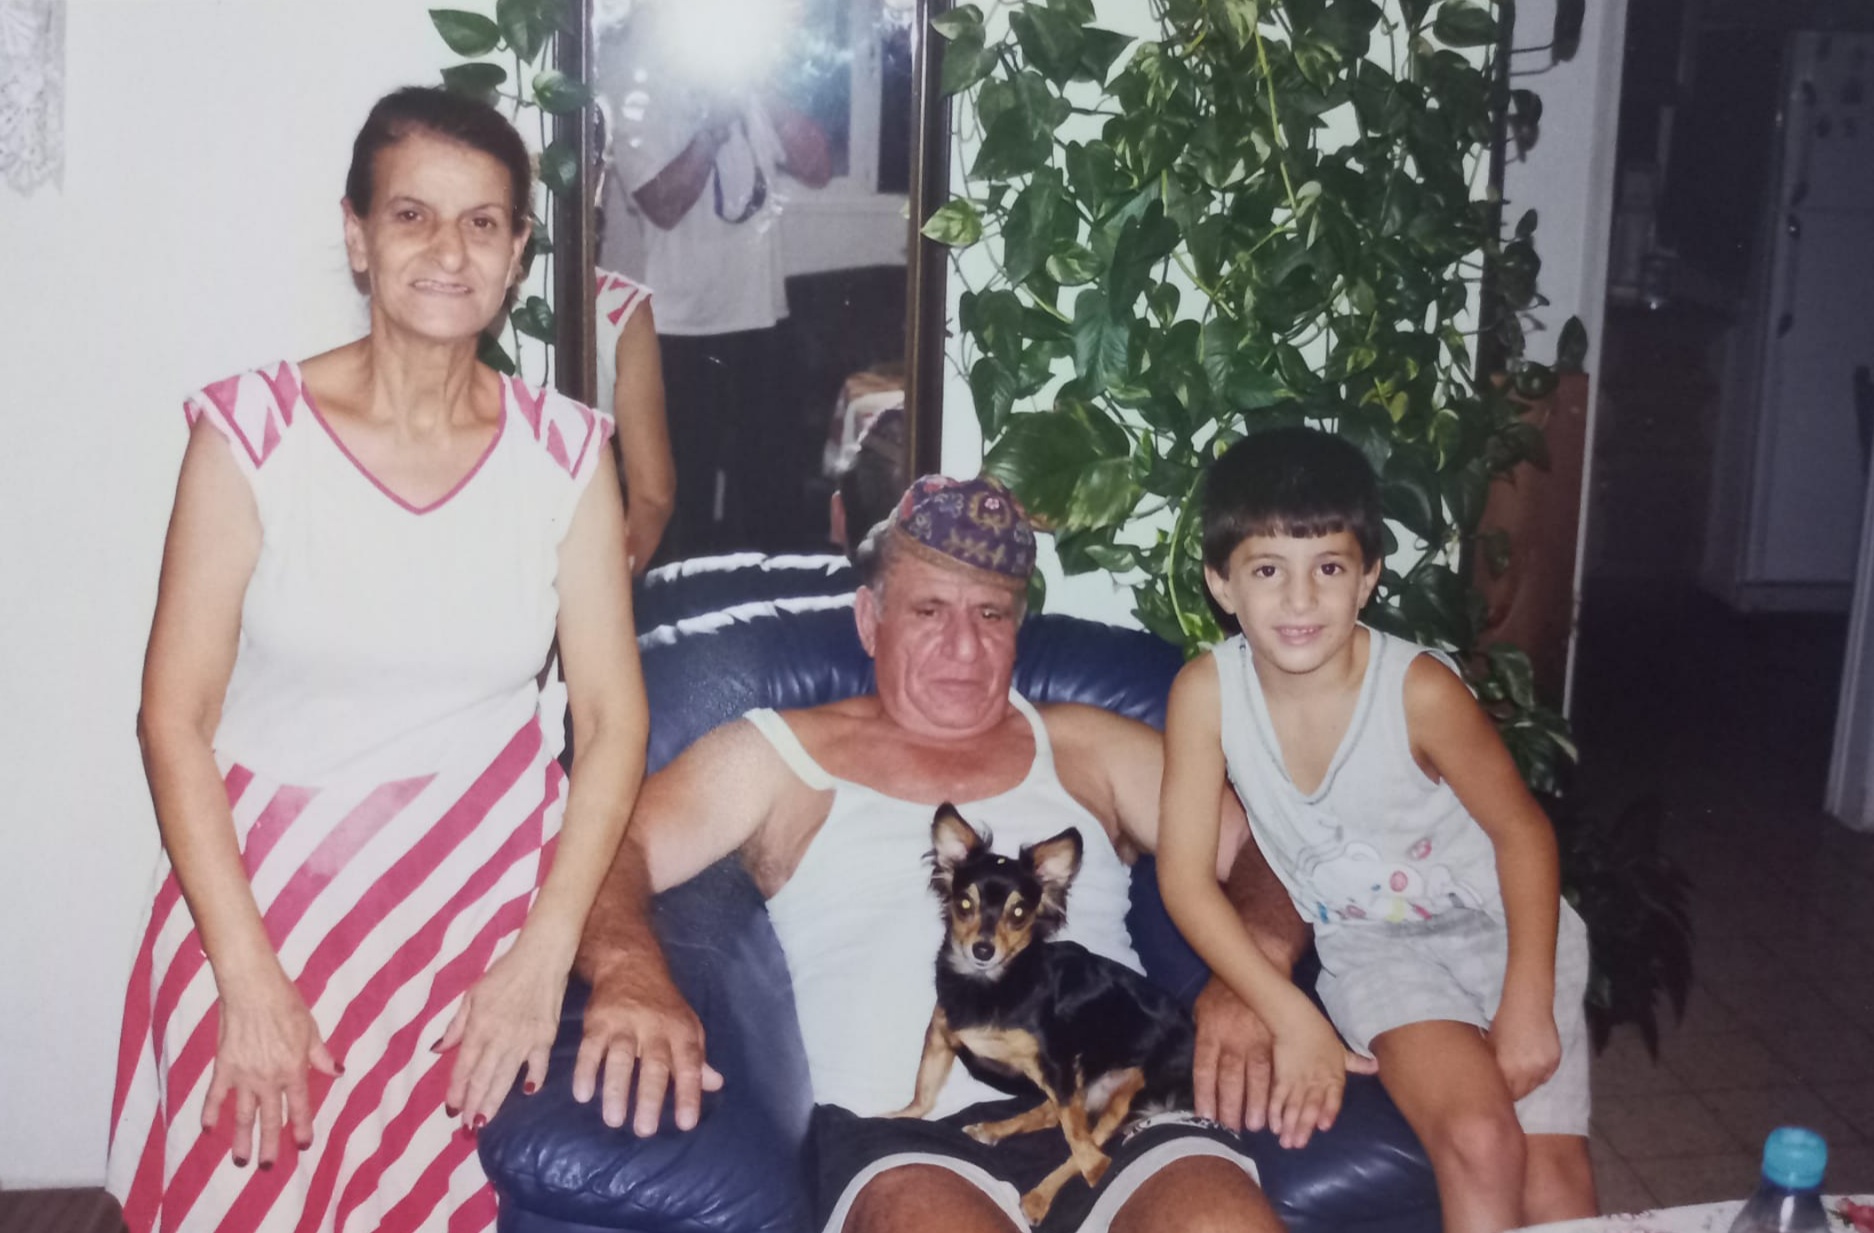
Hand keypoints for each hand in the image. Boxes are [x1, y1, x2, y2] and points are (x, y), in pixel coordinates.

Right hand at [204, 966, 339, 1166]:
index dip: (301, 1127)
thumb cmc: (286, 1005)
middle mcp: (269, 1078)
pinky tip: (207, 1129)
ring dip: (241, 1139)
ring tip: (240, 1160)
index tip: (303, 1145)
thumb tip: (337, 1072)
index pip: (299, 1107)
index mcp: (293, 1069)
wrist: (252, 990)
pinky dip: (210, 1113)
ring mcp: (244, 1075)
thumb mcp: (311, 1030)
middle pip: (269, 1119)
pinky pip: (215, 1096)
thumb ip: (320, 1055)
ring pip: (243, 1115)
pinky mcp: (224, 1067)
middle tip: (267, 1167)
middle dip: (269, 1145)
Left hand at [436, 940, 566, 1130]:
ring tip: (485, 1121)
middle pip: (484, 1078)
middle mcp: (499, 1037)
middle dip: (473, 1104)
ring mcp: (525, 1039)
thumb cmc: (503, 974)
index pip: (464, 1066)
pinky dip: (534, 1078)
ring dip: (495, 1100)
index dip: (456, 1090)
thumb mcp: (472, 995)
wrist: (541, 957)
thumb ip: (456, 1025)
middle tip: (467, 1127)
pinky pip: (539, 1063)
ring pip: (507, 1077)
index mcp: (479, 1026)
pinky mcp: (545, 1036)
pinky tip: (527, 1093)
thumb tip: (437, 1050)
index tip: (450, 1110)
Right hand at [571, 957, 723, 1135]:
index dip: (689, 1092)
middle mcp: (654, 1026)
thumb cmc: (663, 1006)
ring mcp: (624, 1023)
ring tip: (614, 1120)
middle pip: (653, 1064)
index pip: (689, 1063)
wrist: (631, 964)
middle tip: (645, 1130)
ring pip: (620, 1058)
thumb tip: (715, 1085)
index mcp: (680, 1030)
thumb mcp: (686, 1026)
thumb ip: (697, 1058)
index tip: (686, 1123)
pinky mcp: (598, 1021)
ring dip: (616, 1090)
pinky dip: (585, 1071)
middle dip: (649, 1098)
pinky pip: (590, 1048)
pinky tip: (582, 1095)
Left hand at [1192, 976, 1276, 1131]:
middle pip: (1229, 1078)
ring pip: (1256, 1076)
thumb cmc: (1222, 996)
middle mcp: (1233, 1040)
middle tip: (1233, 1129)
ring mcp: (1257, 1040)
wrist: (1255, 972)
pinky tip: (1279, 1104)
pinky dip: (1277, 1088)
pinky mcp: (1277, 1041)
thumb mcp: (1202, 1012)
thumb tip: (1204, 1075)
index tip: (1206, 1118)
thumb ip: (1203, 1040)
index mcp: (1210, 1033)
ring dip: (1257, 1102)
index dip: (1205, 1095)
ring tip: (1259, 1125)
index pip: (1204, 1070)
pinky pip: (1276, 1067)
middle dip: (1231, 1106)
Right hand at [1264, 996, 1377, 1149]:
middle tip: (1297, 1144)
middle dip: (1302, 1127)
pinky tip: (1272, 1124)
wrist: (1296, 1021)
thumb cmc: (1320, 1034)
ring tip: (1285, 1141)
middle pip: (1309, 1106)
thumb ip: (1356, 1062)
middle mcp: (1315, 1081)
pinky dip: (1274, 1110)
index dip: (1327, 1111)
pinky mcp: (1282, 1076)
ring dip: (1288, 1124)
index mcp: (1333, 1076)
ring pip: (1292, 1105)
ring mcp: (1297, 1080)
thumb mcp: (1341, 1050)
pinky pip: (1278, 1096)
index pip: (1331, 1097)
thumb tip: (1377, 1065)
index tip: (1323, 1126)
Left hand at [1487, 994, 1560, 1100]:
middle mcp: (1527, 1073)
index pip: (1506, 1094)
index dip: (1502, 1092)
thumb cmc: (1503, 1022)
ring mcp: (1543, 1068)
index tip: (1499, 1090)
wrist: (1527, 1005)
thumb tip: (1492, 1081)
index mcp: (1507, 1070)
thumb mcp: (1491, 1046)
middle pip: (1521, 1093)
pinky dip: (1540, 1073)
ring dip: (1528, 1082)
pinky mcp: (1555, 1061)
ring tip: (1521, 1071)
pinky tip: (1533, 1063)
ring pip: (1535, 1085)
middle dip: (1515, 1089)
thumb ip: (1494, 1067)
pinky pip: (1546, 1076)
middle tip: (1510, 1083)